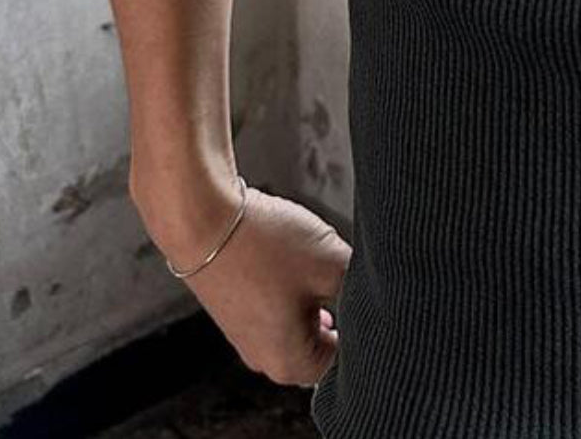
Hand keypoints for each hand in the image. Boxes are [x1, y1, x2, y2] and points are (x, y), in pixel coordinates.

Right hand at [141, 181, 351, 387]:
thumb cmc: (262, 246)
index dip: (359, 320)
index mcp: (290, 364)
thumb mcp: (331, 264)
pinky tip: (287, 249)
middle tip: (335, 266)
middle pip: (323, 336)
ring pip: (302, 312)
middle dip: (336, 301)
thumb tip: (378, 294)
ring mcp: (248, 332)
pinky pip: (279, 297)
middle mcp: (265, 357)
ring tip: (307, 253)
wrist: (202, 218)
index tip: (359, 288)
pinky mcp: (238, 306)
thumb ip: (362, 288)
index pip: (346, 359)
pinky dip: (289, 275)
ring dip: (313, 284)